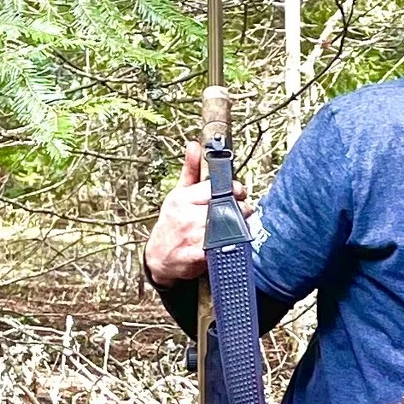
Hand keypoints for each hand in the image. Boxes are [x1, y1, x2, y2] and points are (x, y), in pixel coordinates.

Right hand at [141, 141, 245, 287]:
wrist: (159, 258)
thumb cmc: (171, 223)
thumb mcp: (178, 194)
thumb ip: (190, 170)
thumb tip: (194, 145)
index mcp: (183, 199)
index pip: (216, 188)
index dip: (234, 188)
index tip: (240, 191)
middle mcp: (187, 216)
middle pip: (227, 207)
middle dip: (241, 207)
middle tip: (244, 209)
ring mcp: (193, 237)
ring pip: (230, 226)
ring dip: (241, 225)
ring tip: (241, 224)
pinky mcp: (200, 257)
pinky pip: (226, 246)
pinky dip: (235, 242)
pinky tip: (235, 240)